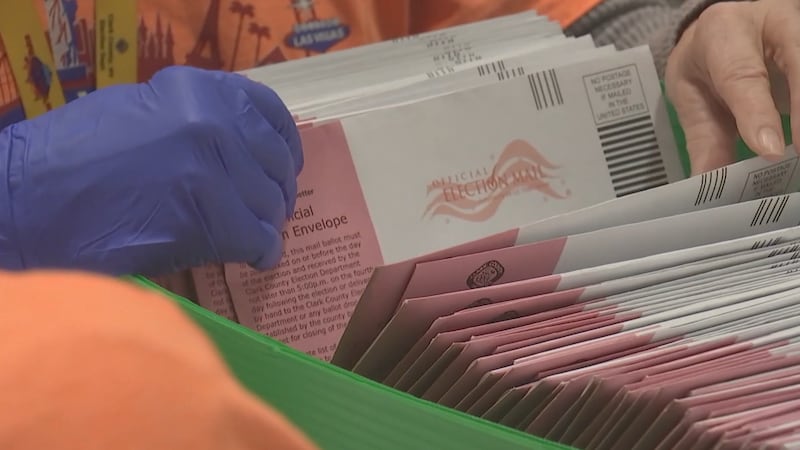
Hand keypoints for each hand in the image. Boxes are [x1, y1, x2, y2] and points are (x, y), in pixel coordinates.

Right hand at [0, 66, 301, 275]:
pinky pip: (260, 241)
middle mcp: (213, 123)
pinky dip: (261, 253)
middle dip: (274, 191)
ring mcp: (215, 171)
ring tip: (249, 235)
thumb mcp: (137, 111)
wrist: (24, 205)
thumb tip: (238, 144)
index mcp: (196, 90)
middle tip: (265, 210)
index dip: (283, 143)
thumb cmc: (69, 159)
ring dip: (264, 224)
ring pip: (271, 205)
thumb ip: (193, 119)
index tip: (283, 162)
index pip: (268, 111)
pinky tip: (252, 258)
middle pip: (276, 164)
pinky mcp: (212, 220)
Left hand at [664, 0, 797, 174]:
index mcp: (724, 32)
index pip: (743, 76)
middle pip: (797, 64)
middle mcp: (771, 22)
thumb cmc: (707, 59)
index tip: (770, 151)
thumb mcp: (692, 91)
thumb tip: (708, 180)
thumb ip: (704, 135)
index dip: (758, 114)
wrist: (724, 24)